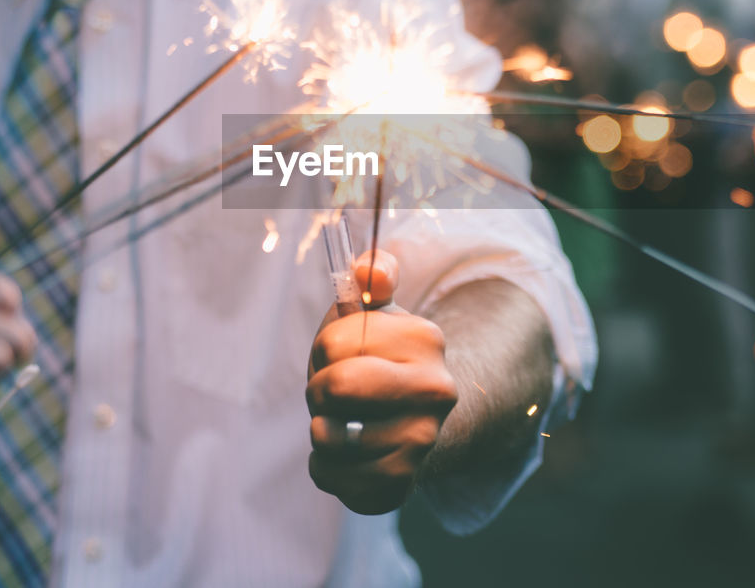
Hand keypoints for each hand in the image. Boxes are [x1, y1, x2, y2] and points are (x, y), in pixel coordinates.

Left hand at [306, 250, 458, 513]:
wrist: (416, 418)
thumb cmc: (378, 357)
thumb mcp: (375, 311)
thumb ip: (372, 276)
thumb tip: (369, 272)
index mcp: (425, 338)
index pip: (334, 341)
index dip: (324, 350)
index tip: (342, 355)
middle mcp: (436, 390)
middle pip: (336, 388)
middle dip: (318, 390)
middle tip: (332, 394)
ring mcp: (423, 440)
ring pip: (328, 438)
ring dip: (319, 431)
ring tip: (338, 424)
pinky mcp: (404, 482)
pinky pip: (335, 478)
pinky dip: (325, 468)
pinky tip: (342, 455)